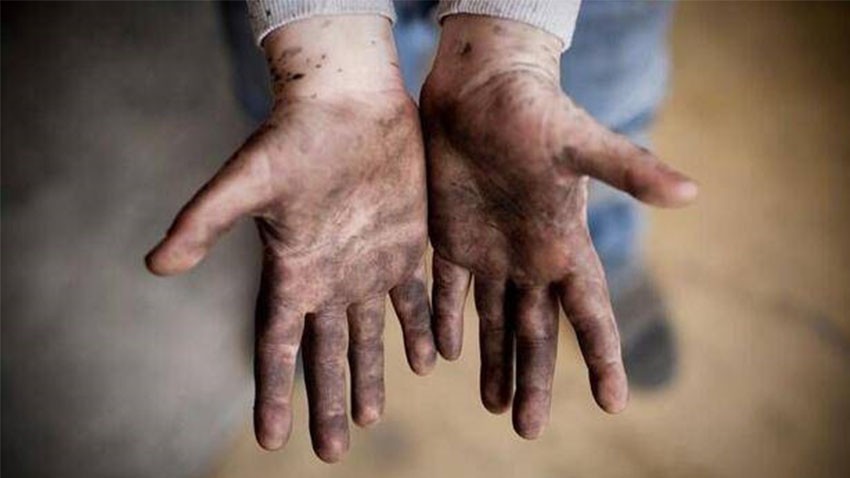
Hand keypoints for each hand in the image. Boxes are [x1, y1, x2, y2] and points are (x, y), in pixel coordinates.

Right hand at [146, 16, 435, 461]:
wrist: (349, 101)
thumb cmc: (294, 136)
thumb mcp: (247, 180)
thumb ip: (204, 222)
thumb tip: (154, 263)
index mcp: (291, 272)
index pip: (277, 346)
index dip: (275, 392)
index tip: (271, 441)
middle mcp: (328, 278)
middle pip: (325, 354)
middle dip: (327, 401)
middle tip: (331, 452)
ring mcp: (367, 264)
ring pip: (368, 335)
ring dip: (370, 376)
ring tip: (371, 417)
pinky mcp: (404, 245)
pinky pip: (414, 298)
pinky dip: (419, 330)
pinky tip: (427, 361)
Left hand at [421, 16, 696, 437]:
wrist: (482, 86)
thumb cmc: (534, 109)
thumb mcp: (581, 142)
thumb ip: (629, 170)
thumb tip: (693, 192)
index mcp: (565, 244)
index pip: (590, 312)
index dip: (602, 357)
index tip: (613, 404)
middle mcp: (529, 257)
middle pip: (535, 332)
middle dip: (534, 379)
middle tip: (526, 429)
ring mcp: (490, 251)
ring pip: (492, 320)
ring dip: (493, 362)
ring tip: (494, 405)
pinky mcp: (451, 238)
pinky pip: (447, 291)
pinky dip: (446, 322)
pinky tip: (441, 356)